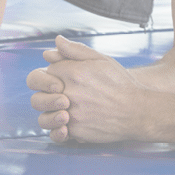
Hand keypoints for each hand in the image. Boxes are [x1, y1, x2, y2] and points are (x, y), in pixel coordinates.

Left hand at [27, 35, 143, 144]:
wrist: (136, 110)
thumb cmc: (120, 84)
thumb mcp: (100, 59)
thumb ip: (75, 50)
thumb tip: (56, 42)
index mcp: (72, 72)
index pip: (45, 72)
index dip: (51, 77)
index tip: (61, 80)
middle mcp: (69, 93)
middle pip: (39, 95)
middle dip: (46, 96)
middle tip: (60, 97)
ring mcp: (71, 114)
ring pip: (44, 117)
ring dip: (50, 114)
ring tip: (64, 111)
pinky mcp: (76, 131)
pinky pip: (57, 133)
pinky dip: (60, 130)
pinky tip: (70, 123)